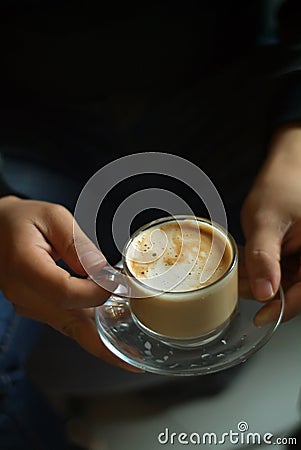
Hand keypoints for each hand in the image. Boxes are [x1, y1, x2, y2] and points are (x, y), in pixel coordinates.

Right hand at [0, 196, 139, 371]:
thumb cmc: (22, 220)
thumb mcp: (53, 218)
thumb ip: (78, 245)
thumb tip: (104, 271)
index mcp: (24, 267)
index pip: (64, 292)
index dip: (95, 292)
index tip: (118, 283)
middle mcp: (23, 294)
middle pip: (69, 323)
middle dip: (104, 343)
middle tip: (133, 357)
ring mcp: (28, 305)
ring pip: (69, 328)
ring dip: (99, 341)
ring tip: (129, 354)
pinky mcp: (36, 308)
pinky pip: (66, 322)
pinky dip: (89, 330)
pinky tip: (110, 336)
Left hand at [241, 125, 300, 324]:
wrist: (285, 167)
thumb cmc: (283, 186)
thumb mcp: (267, 222)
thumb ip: (264, 258)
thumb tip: (263, 292)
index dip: (282, 308)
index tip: (261, 317)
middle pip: (292, 289)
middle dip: (264, 291)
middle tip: (240, 286)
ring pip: (283, 281)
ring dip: (259, 280)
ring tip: (239, 272)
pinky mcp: (295, 253)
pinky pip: (279, 269)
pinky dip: (261, 269)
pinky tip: (246, 263)